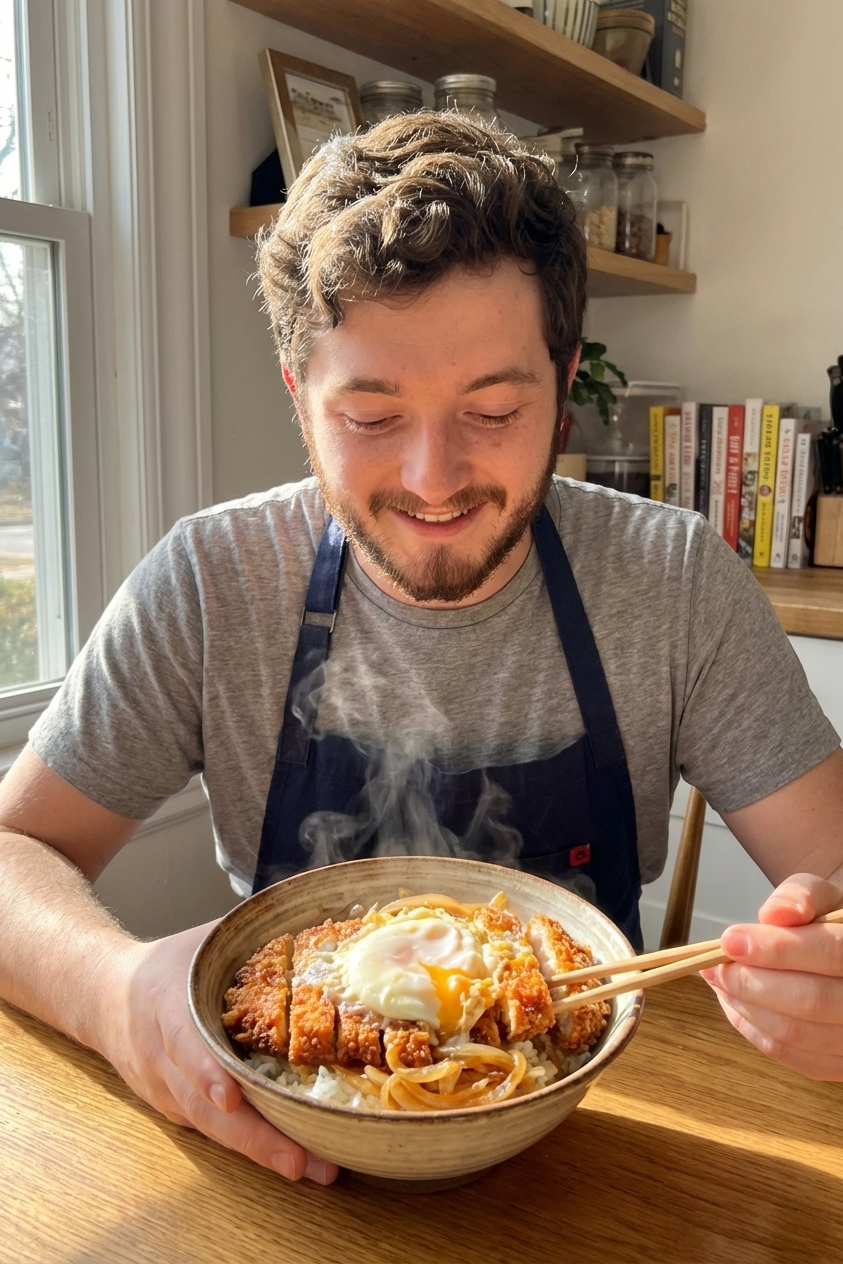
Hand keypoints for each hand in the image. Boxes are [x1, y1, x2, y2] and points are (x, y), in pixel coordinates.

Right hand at [94, 921, 337, 1183]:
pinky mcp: (176, 1111)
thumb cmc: (166, 966)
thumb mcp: (200, 942)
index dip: (206, 1072)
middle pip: (206, 1107)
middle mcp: (163, 1059)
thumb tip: (308, 917)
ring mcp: (167, 1092)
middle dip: (255, 1137)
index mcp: (166, 1009)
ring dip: (261, 1153)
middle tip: (301, 1161)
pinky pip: (214, 1132)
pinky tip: (294, 1158)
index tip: (231, 1096)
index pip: (185, 1044)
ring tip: (312, 1168)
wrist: (104, 997)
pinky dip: (250, 1148)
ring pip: (212, 1130)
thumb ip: (248, 935)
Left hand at [701, 873, 842, 1079]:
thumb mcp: (820, 897)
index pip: (830, 953)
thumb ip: (800, 897)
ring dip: (745, 1005)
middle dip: (751, 982)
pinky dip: (752, 1028)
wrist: (839, 955)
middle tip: (713, 965)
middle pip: (810, 1000)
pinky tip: (733, 1001)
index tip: (730, 940)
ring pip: (796, 1032)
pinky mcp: (836, 1064)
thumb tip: (774, 914)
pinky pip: (790, 1055)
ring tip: (717, 979)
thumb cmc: (828, 925)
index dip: (777, 949)